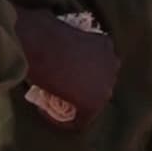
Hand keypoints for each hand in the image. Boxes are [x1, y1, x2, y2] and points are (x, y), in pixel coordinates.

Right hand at [16, 8, 118, 128]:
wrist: (39, 41)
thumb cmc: (42, 29)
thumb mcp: (60, 28)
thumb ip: (67, 40)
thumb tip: (53, 40)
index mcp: (106, 45)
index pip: (98, 66)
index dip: (79, 74)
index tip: (60, 77)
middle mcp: (112, 64)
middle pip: (98, 84)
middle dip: (80, 89)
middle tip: (58, 90)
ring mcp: (105, 84)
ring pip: (92, 103)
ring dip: (74, 104)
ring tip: (52, 103)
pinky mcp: (93, 104)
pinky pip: (81, 120)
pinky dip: (65, 122)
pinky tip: (47, 116)